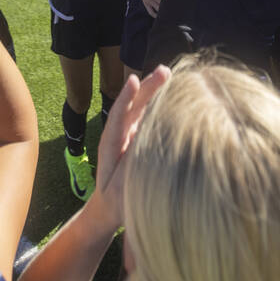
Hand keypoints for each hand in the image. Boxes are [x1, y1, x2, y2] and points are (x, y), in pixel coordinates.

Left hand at [90, 66, 170, 224]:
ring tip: (166, 73)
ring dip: (154, 91)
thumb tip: (148, 150)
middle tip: (163, 71)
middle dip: (146, 88)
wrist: (109, 209)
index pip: (118, 116)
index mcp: (111, 144)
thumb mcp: (123, 190)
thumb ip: (132, 171)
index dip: (125, 99)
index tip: (133, 81)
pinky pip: (149, 118)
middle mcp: (120, 135)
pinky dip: (158, 104)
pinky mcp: (139, 138)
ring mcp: (130, 134)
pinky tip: (170, 93)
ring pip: (142, 108)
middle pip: (133, 106)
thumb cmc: (117, 202)